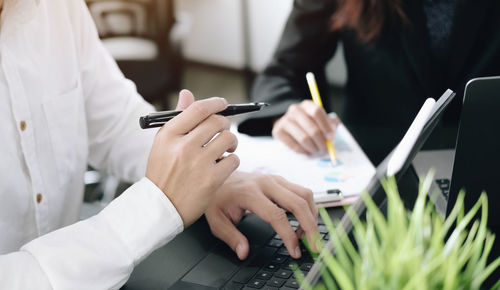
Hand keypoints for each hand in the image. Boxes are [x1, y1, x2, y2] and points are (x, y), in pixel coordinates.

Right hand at [146, 90, 239, 226]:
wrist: (159, 207)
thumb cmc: (163, 173)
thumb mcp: (163, 144)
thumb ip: (179, 119)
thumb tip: (187, 93)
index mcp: (169, 135)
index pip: (198, 109)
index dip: (215, 103)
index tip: (222, 104)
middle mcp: (183, 146)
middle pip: (217, 122)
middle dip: (225, 124)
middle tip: (223, 131)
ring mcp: (198, 163)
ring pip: (229, 139)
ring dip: (231, 142)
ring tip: (225, 149)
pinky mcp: (212, 179)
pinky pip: (234, 159)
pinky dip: (232, 160)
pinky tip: (223, 165)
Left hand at [205, 171, 318, 259]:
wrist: (218, 174)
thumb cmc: (218, 196)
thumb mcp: (216, 219)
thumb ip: (230, 237)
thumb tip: (244, 252)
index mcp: (250, 193)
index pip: (277, 216)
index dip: (289, 236)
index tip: (295, 251)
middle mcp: (266, 183)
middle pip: (298, 202)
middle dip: (310, 226)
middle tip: (314, 246)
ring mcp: (275, 179)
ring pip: (305, 194)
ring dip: (311, 216)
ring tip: (306, 235)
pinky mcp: (280, 179)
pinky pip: (302, 191)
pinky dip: (308, 208)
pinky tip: (302, 223)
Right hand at [272, 100, 339, 154]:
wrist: (289, 124)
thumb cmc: (310, 123)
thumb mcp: (321, 120)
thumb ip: (330, 126)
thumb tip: (331, 138)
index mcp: (307, 105)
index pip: (317, 112)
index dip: (326, 126)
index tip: (331, 137)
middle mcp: (295, 110)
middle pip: (312, 128)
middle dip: (321, 142)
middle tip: (324, 149)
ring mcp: (285, 120)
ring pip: (303, 138)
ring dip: (313, 148)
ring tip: (316, 150)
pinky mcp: (278, 131)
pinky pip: (294, 146)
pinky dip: (303, 151)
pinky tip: (307, 151)